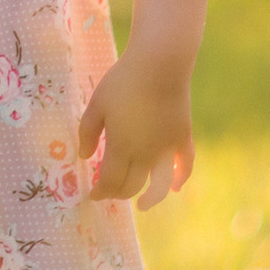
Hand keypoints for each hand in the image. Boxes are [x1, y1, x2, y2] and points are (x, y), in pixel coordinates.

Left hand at [77, 47, 195, 211]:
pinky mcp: (183, 137)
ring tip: (143, 205)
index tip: (92, 194)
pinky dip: (181, 179)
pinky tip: (175, 187)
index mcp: (121, 147)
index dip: (100, 192)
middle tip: (110, 191)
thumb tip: (84, 157)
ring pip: (160, 185)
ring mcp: (167, 148)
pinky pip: (185, 165)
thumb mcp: (96, 104)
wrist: (159, 65)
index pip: (110, 182)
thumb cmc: (123, 82)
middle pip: (132, 186)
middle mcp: (146, 154)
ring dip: (151, 198)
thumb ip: (87, 133)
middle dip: (119, 193)